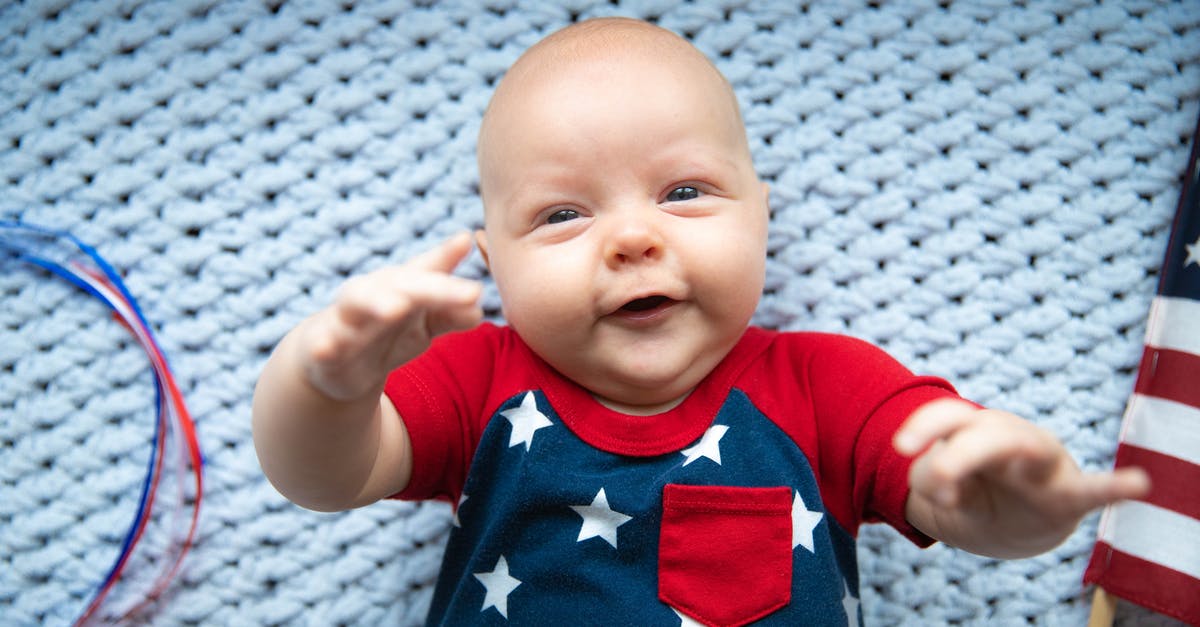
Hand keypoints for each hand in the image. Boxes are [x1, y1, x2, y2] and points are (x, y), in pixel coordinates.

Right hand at [297, 232, 482, 400]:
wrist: (334, 356)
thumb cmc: (387, 330)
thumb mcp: (423, 319)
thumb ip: (449, 309)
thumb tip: (478, 305)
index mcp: (398, 285)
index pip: (427, 278)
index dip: (449, 278)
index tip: (474, 278)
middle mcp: (372, 295)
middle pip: (401, 287)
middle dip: (429, 290)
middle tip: (461, 293)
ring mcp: (344, 319)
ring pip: (357, 305)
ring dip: (374, 305)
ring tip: (394, 309)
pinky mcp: (321, 348)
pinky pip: (320, 345)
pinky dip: (323, 345)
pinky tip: (327, 348)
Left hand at [895, 399, 1150, 557]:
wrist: (1020, 524)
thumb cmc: (979, 493)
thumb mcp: (945, 490)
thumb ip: (932, 480)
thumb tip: (941, 490)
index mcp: (978, 430)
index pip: (950, 414)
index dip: (924, 424)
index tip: (901, 447)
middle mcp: (1011, 437)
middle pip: (983, 429)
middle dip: (953, 453)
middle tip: (934, 485)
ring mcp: (1042, 464)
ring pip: (1024, 447)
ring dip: (989, 460)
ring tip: (954, 491)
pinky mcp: (1069, 496)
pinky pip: (1094, 490)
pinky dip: (1115, 487)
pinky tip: (1138, 483)